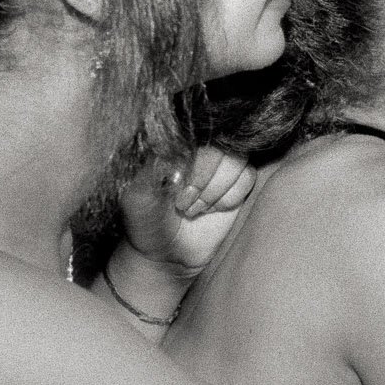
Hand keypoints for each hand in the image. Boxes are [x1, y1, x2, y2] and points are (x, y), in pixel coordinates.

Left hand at [118, 145, 256, 280]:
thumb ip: (150, 167)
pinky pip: (248, 176)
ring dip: (215, 191)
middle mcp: (198, 145)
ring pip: (237, 159)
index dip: (188, 162)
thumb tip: (171, 143)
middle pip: (219, 144)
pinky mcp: (238, 179)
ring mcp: (220, 161)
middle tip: (182, 204)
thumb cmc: (146, 221)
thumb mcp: (137, 195)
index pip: (193, 131)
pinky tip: (212, 209)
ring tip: (194, 209)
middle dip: (202, 181)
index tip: (173, 185)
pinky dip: (229, 197)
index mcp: (171, 141)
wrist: (167, 253)